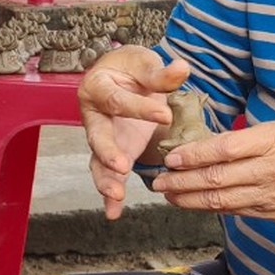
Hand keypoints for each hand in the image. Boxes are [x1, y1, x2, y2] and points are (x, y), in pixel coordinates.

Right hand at [80, 46, 189, 219]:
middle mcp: (93, 114)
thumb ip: (160, 73)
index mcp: (97, 87)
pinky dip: (109, 194)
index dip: (140, 109)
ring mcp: (101, 136)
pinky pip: (107, 173)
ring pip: (98, 160)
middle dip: (108, 152)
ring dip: (106, 179)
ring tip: (116, 196)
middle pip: (97, 135)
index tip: (165, 116)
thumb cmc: (130, 68)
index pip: (117, 100)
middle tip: (122, 165)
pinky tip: (113, 212)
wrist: (121, 75)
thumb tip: (182, 68)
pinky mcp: (112, 152)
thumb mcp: (144, 62)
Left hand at [151, 120, 274, 225]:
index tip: (171, 156)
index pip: (224, 149)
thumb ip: (254, 137)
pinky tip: (195, 205)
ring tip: (168, 194)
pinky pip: (237, 211)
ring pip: (221, 200)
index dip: (193, 154)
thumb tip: (217, 142)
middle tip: (156, 181)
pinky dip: (213, 209)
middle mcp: (271, 170)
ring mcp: (273, 196)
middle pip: (216, 179)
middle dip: (180, 181)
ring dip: (189, 199)